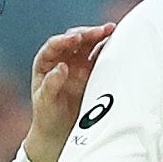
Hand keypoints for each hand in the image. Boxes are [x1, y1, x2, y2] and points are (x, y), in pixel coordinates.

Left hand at [23, 22, 112, 161]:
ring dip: (100, 36)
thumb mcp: (45, 102)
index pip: (54, 46)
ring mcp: (78, 64)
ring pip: (89, 45)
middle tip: (101, 31)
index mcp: (46, 63)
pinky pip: (99, 56)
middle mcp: (62, 59)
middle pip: (74, 40)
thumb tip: (61, 67)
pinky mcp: (91, 72)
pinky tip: (117, 43)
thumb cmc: (47, 115)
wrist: (58, 131)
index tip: (76, 38)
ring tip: (112, 30)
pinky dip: (107, 49)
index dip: (65, 40)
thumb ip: (51, 85)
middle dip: (87, 33)